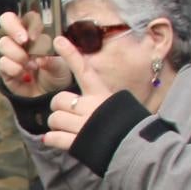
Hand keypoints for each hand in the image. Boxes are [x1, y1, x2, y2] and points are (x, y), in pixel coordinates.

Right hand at [0, 10, 71, 99]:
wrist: (53, 96)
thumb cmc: (59, 74)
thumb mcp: (62, 66)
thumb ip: (53, 60)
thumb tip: (40, 58)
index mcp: (35, 31)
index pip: (25, 15)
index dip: (28, 20)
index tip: (35, 34)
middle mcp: (20, 40)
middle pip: (6, 21)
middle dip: (14, 29)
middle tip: (24, 41)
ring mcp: (11, 54)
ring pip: (3, 44)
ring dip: (17, 53)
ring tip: (30, 65)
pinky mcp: (6, 71)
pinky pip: (2, 64)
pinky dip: (13, 68)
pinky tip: (24, 75)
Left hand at [37, 37, 118, 151]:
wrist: (138, 149)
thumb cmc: (129, 127)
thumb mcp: (117, 105)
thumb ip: (98, 102)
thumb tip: (79, 103)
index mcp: (102, 94)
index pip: (84, 70)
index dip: (70, 54)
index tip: (58, 40)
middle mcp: (92, 107)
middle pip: (58, 100)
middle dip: (57, 108)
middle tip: (65, 115)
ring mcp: (84, 125)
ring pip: (54, 118)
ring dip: (55, 125)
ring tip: (65, 130)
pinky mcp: (78, 143)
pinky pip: (54, 137)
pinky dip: (51, 139)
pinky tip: (54, 139)